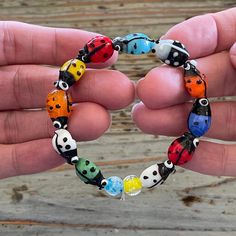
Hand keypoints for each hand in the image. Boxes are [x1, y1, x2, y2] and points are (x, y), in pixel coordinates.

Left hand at [0, 22, 133, 178]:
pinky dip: (37, 156)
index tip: (105, 51)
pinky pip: (10, 159)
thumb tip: (65, 46)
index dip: (67, 47)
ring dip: (68, 126)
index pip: (27, 48)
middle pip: (40, 90)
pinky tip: (63, 152)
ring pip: (31, 127)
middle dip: (82, 90)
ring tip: (100, 122)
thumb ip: (7, 40)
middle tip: (120, 92)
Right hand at [132, 8, 235, 175]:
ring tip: (144, 119)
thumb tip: (227, 45)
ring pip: (212, 121)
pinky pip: (231, 159)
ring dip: (177, 121)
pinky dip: (205, 158)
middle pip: (209, 81)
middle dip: (175, 85)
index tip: (167, 45)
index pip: (227, 35)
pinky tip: (180, 154)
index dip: (195, 37)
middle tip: (147, 91)